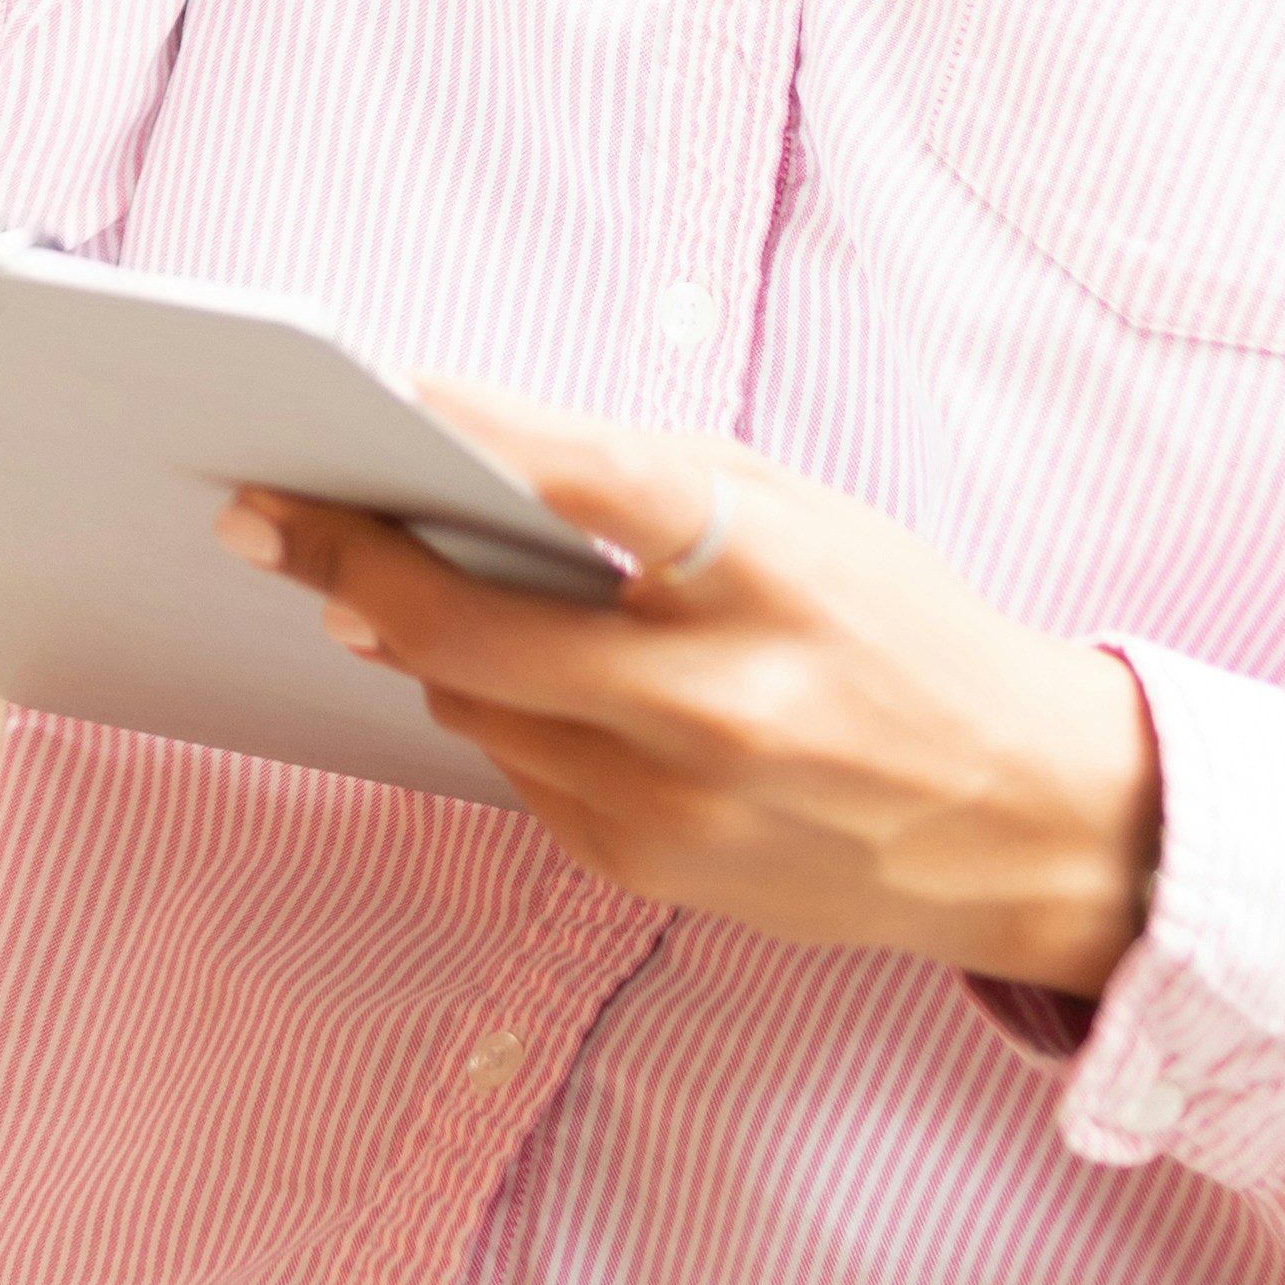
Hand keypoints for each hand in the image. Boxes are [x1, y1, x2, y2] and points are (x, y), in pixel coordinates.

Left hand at [238, 390, 1161, 993]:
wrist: (1023, 817)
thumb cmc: (899, 631)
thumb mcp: (803, 516)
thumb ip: (643, 485)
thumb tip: (460, 441)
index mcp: (768, 570)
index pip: (582, 482)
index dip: (454, 441)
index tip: (353, 411)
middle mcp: (719, 696)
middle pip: (474, 632)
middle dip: (350, 568)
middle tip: (261, 521)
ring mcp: (680, 802)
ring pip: (475, 710)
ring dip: (416, 646)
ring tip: (370, 589)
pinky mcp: (653, 872)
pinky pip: (521, 779)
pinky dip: (499, 720)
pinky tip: (500, 681)